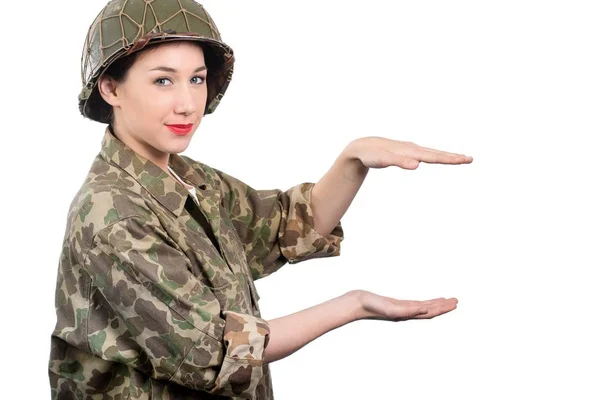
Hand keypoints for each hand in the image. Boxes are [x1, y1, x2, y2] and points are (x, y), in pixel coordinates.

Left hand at [346, 136, 472, 169]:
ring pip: (433, 153)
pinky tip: (440, 157)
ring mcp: (411, 150)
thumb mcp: (383, 160)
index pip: (433, 156)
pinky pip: (426, 154)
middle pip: (436, 154)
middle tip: (470, 159)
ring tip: (462, 158)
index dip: (448, 159)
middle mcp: (413, 149)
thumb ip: (400, 162)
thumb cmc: (372, 154)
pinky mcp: (407, 152)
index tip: (463, 160)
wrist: (362, 146)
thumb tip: (417, 166)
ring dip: (447, 156)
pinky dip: (437, 156)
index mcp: (410, 151)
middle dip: (453, 157)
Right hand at [352, 290, 457, 320]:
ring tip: (447, 300)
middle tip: (456, 300)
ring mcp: (402, 309)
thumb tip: (425, 310)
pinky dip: (424, 302)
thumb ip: (408, 310)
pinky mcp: (396, 304)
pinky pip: (414, 304)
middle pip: (429, 310)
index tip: (454, 303)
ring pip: (423, 307)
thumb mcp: (391, 308)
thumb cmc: (372, 306)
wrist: (357, 303)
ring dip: (435, 304)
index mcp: (407, 314)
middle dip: (443, 306)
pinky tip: (426, 302)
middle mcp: (407, 312)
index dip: (443, 308)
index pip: (430, 312)